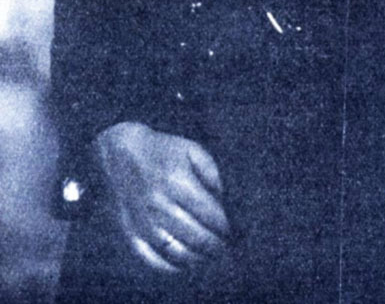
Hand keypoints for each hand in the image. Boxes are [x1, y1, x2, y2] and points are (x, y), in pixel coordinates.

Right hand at [93, 121, 229, 273]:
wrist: (121, 152)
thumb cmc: (162, 151)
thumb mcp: (191, 149)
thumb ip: (212, 170)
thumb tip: (224, 197)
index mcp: (177, 182)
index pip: (209, 214)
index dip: (224, 226)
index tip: (231, 229)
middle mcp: (160, 204)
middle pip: (195, 236)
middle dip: (214, 245)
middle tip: (224, 246)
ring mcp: (143, 221)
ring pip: (175, 251)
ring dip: (196, 258)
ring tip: (208, 256)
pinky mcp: (130, 231)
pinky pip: (151, 258)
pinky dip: (169, 266)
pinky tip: (183, 264)